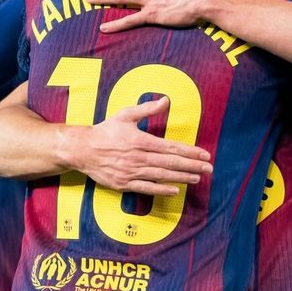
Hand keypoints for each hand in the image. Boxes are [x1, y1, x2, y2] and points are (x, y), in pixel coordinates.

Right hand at [62, 96, 212, 195]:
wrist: (82, 149)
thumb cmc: (105, 131)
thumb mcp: (125, 115)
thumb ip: (147, 109)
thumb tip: (166, 100)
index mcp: (141, 140)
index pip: (171, 147)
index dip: (190, 152)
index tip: (204, 154)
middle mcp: (138, 157)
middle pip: (171, 163)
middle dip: (192, 166)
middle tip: (209, 168)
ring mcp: (132, 172)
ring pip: (162, 176)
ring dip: (182, 178)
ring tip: (197, 178)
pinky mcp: (124, 184)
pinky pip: (146, 188)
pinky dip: (162, 189)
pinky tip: (175, 190)